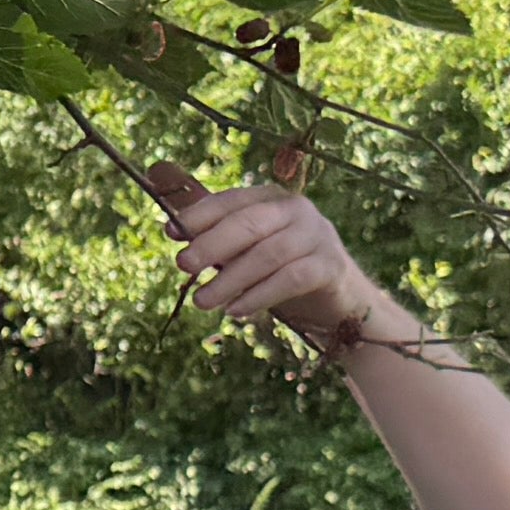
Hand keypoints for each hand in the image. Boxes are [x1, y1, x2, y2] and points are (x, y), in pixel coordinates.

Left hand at [157, 176, 401, 356]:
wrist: (338, 298)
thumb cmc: (282, 269)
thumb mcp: (249, 249)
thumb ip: (217, 237)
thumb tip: (172, 229)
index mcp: (272, 199)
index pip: (231, 200)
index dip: (199, 215)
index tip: (171, 234)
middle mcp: (297, 210)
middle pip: (250, 223)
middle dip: (212, 244)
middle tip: (183, 266)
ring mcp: (317, 236)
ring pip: (269, 254)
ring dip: (230, 279)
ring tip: (202, 302)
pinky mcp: (331, 266)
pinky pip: (291, 279)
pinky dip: (259, 296)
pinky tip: (235, 311)